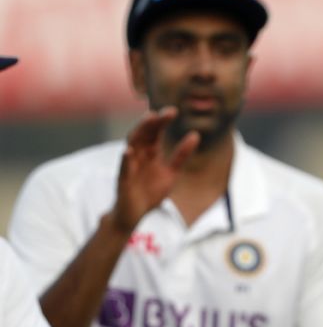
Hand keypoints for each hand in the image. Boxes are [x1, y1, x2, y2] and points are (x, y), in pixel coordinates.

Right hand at [112, 107, 198, 233]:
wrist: (134, 215)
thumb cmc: (151, 191)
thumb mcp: (171, 172)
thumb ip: (181, 155)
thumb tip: (195, 135)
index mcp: (150, 152)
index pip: (155, 132)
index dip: (163, 121)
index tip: (174, 111)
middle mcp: (138, 155)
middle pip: (144, 134)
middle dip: (154, 122)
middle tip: (167, 112)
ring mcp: (130, 167)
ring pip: (132, 145)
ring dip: (140, 132)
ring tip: (149, 119)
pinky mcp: (123, 182)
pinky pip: (123, 169)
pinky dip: (125, 159)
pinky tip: (128, 150)